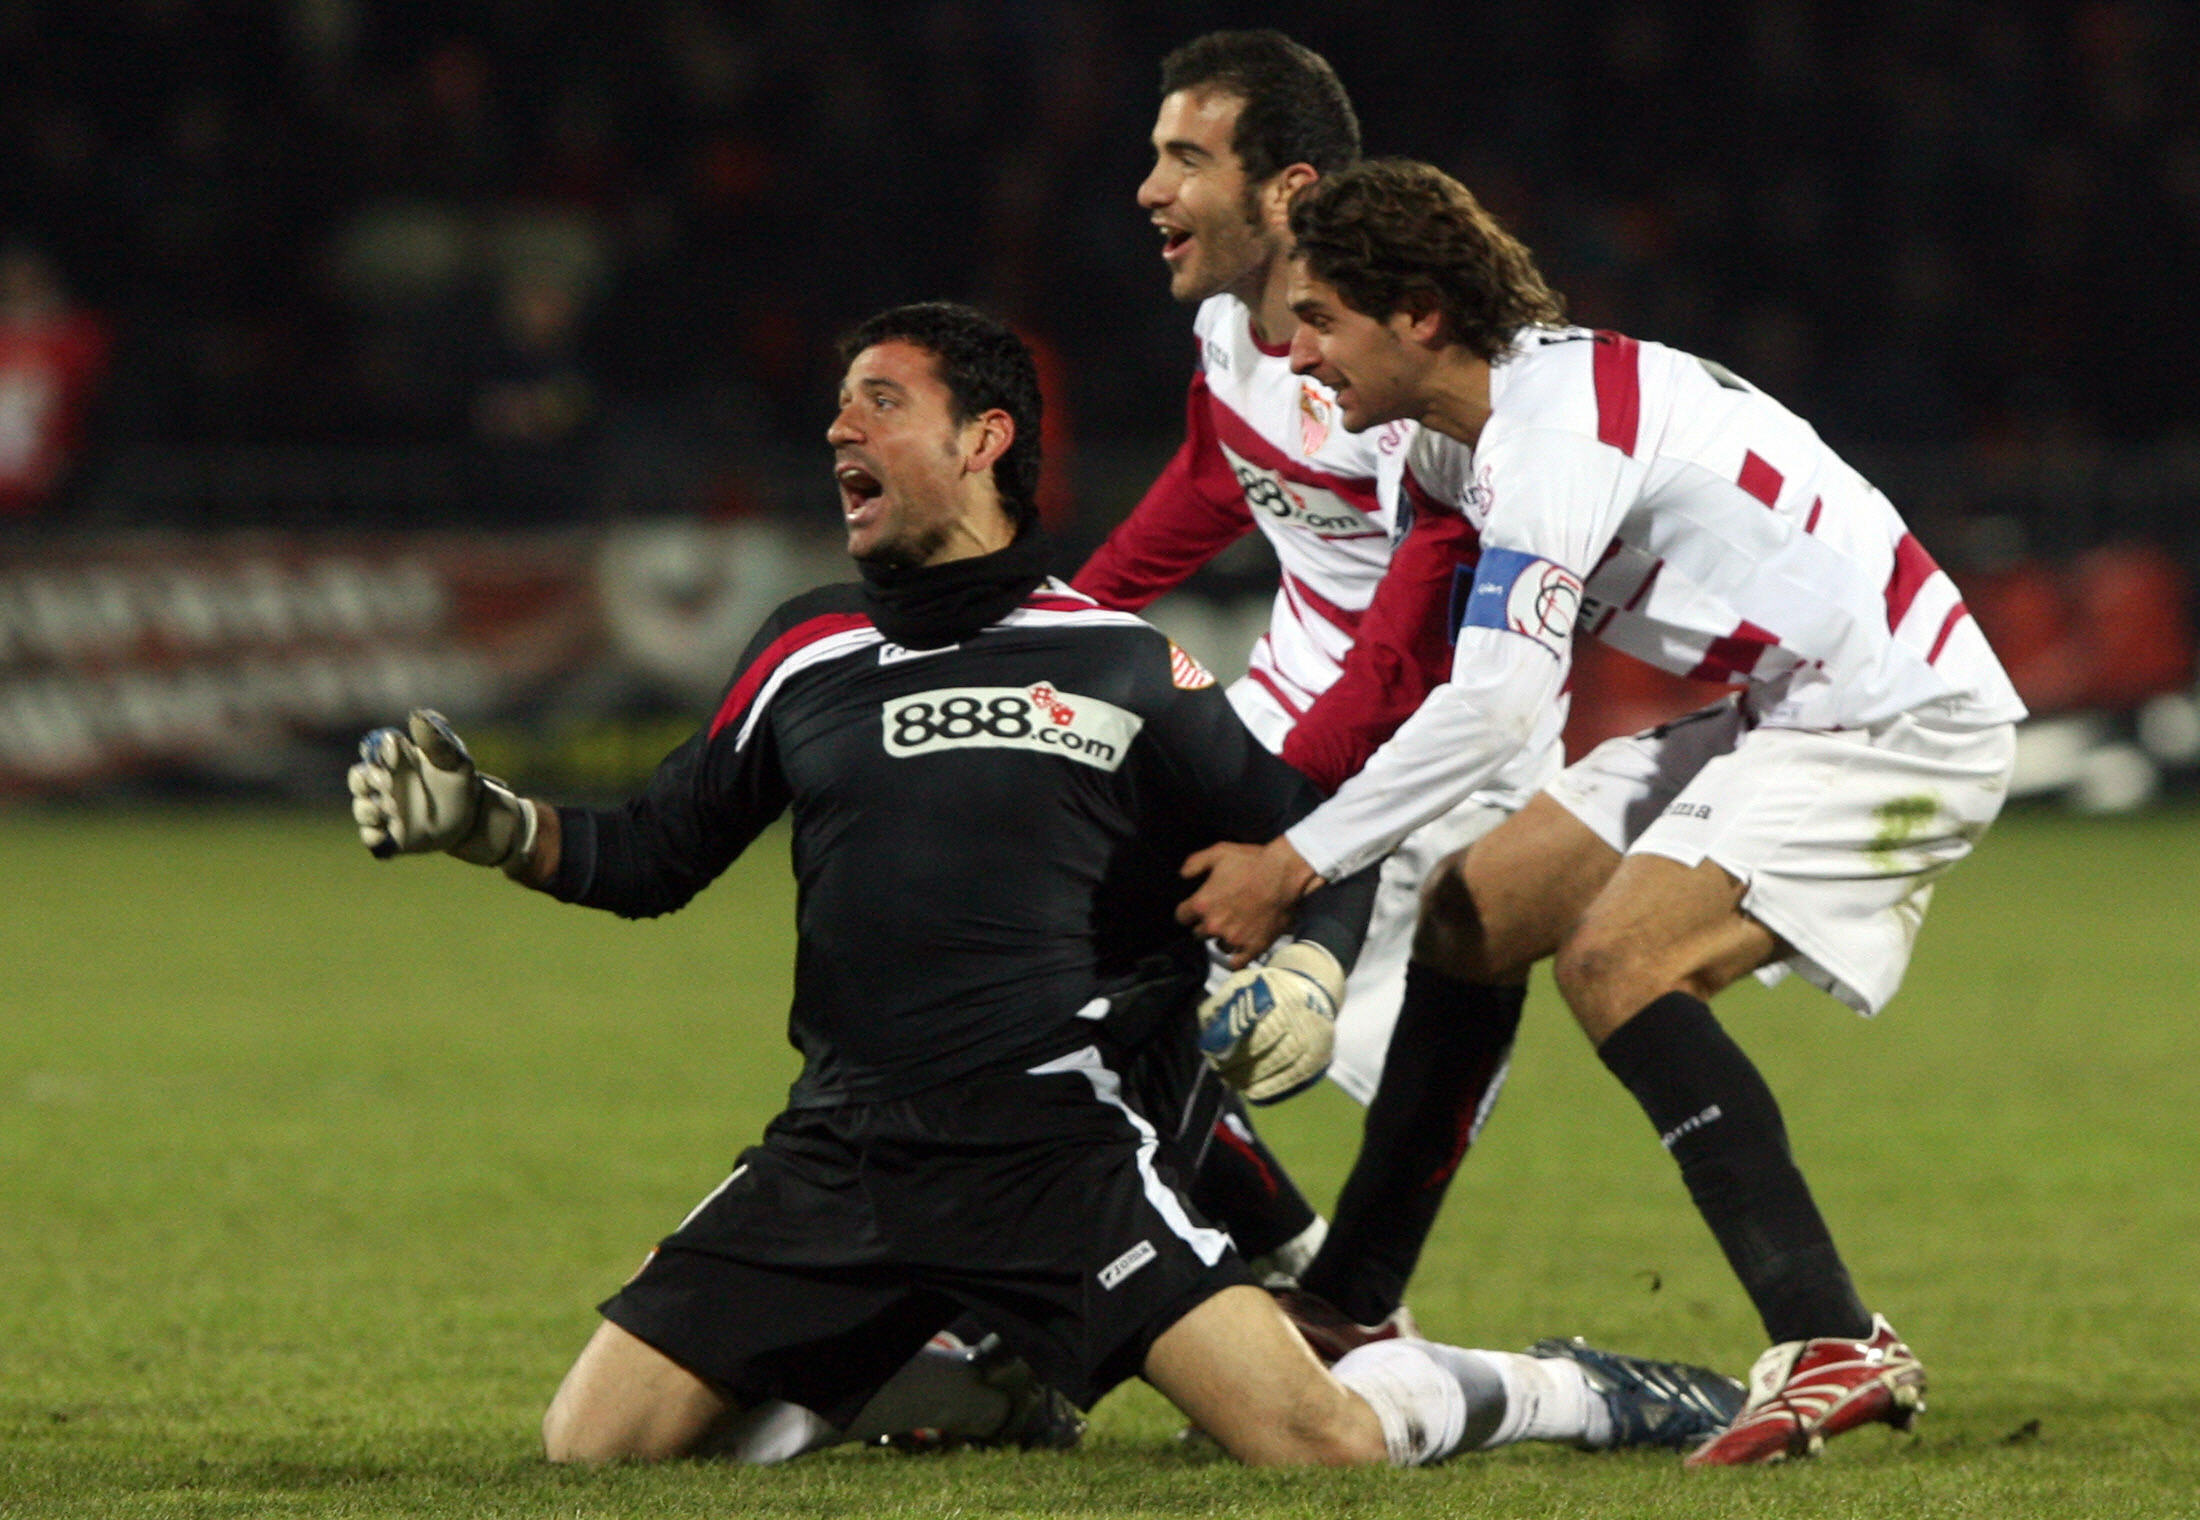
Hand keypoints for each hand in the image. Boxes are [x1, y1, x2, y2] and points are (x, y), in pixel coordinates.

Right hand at [348, 709, 534, 870]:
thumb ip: (436, 740)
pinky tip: (383, 835)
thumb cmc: (460, 781)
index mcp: (397, 761)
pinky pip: (371, 837)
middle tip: (389, 784)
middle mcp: (385, 784)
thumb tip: (416, 716)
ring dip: (368, 809)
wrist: (474, 818)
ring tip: (390, 809)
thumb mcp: (455, 759)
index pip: (374, 749)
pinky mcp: (390, 836)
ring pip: (362, 808)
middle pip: (359, 777)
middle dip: (368, 780)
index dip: (377, 750)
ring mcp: (385, 810)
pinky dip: (372, 836)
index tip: (394, 754)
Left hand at [1177, 836, 1322, 967]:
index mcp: (1202, 903)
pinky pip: (1237, 963)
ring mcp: (1234, 938)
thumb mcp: (1219, 852)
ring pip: (1218, 946)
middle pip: (1198, 933)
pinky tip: (1239, 951)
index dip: (1188, 912)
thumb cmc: (1253, 861)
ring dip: (1223, 938)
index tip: (1195, 909)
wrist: (1284, 874)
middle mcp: (1214, 924)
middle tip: (1219, 915)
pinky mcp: (1253, 947)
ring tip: (1234, 928)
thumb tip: (1183, 875)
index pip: (1182, 917)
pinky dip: (1236, 959)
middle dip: (1205, 924)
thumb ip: (1195, 863)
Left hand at [1197, 940, 1343, 1103]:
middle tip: (1220, 1071)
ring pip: (1282, 1063)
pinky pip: (1295, 1076)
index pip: (1257, 1025)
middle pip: (1269, 1046)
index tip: (1213, 1055)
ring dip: (1254, 1078)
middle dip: (1240, 1063)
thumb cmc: (1269, 991)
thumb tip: (1207, 1032)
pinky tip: (1252, 1092)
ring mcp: (1313, 1037)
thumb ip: (1222, 1004)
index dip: (1235, 1045)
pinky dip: (1272, 1087)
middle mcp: (1301, 1016)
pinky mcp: (1319, 1056)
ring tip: (1231, 1082)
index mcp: (1280, 995)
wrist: (1313, 992)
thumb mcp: (1244, 983)